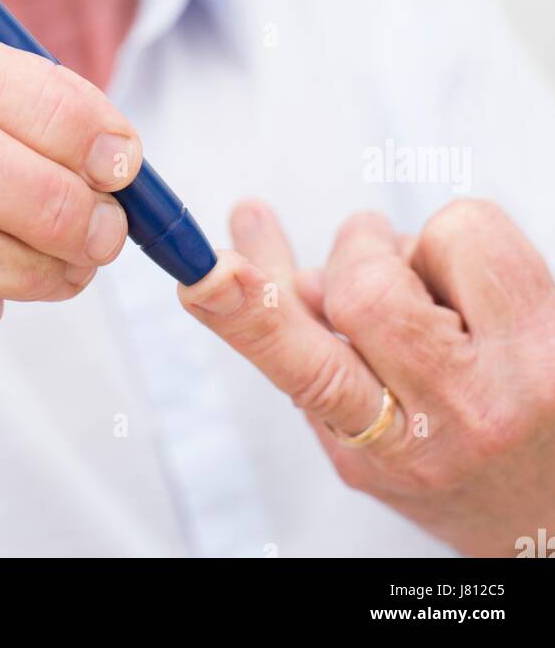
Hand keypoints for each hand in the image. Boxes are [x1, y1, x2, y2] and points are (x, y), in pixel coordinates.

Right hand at [179, 198, 554, 556]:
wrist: (551, 502)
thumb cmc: (452, 460)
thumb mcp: (363, 436)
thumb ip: (308, 351)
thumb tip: (261, 250)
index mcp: (386, 451)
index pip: (309, 372)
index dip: (252, 316)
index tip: (207, 274)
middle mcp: (457, 420)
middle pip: (366, 289)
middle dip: (354, 252)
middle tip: (368, 259)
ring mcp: (522, 373)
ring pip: (428, 240)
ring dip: (415, 250)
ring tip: (440, 297)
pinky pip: (477, 225)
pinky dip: (459, 241)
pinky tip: (475, 290)